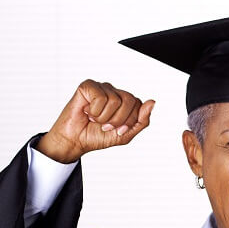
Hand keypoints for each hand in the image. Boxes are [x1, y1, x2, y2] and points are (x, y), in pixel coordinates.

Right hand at [36, 79, 154, 162]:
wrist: (76, 141)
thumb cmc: (97, 136)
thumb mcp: (125, 134)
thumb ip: (141, 120)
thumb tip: (152, 102)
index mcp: (125, 102)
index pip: (139, 105)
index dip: (129, 121)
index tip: (116, 130)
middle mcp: (115, 92)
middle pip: (130, 100)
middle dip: (118, 120)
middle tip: (105, 126)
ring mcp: (102, 88)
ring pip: (115, 100)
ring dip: (104, 117)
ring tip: (94, 119)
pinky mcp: (88, 86)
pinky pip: (100, 98)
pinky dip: (94, 111)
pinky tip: (87, 112)